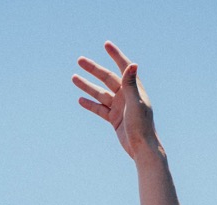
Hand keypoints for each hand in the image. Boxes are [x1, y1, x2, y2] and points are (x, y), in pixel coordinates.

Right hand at [73, 43, 157, 159]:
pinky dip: (90, 104)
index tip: (106, 45)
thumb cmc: (142, 126)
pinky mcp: (114, 119)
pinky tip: (80, 100)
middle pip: (106, 78)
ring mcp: (119, 107)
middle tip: (80, 60)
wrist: (142, 148)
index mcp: (133, 89)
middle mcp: (126, 96)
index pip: (123, 67)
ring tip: (74, 78)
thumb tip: (132, 64)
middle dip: (93, 69)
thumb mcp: (135, 103)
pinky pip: (99, 109)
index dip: (115, 55)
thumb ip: (131, 84)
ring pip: (100, 93)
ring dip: (87, 86)